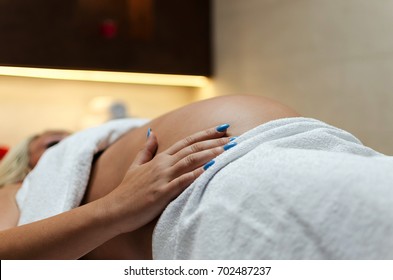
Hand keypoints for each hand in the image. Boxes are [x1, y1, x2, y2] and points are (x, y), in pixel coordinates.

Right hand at [102, 125, 231, 233]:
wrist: (114, 209)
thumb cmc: (127, 189)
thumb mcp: (135, 165)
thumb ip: (146, 150)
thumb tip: (152, 133)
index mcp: (160, 158)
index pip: (187, 141)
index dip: (206, 133)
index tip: (222, 127)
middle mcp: (163, 164)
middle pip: (192, 148)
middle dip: (214, 142)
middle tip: (233, 137)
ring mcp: (163, 178)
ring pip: (190, 161)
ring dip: (210, 154)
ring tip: (227, 150)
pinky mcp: (162, 193)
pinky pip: (181, 182)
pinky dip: (195, 175)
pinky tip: (209, 171)